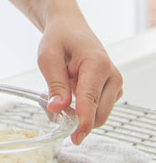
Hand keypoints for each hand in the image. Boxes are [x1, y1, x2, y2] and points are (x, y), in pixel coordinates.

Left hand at [37, 17, 122, 144]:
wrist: (70, 28)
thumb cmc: (59, 39)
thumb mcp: (48, 57)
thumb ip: (55, 83)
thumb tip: (58, 108)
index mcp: (98, 65)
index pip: (91, 99)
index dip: (83, 119)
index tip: (76, 135)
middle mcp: (112, 76)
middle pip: (98, 114)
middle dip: (75, 119)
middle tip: (49, 108)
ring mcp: (115, 84)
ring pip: (98, 115)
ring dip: (77, 114)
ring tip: (56, 95)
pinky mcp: (111, 90)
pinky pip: (97, 109)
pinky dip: (81, 109)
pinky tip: (67, 95)